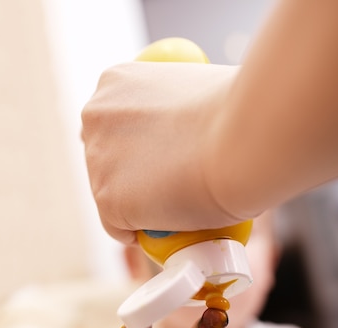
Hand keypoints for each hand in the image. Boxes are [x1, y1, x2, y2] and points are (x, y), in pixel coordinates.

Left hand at [82, 62, 240, 244]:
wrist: (243, 144)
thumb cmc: (240, 116)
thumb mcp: (197, 92)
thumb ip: (175, 111)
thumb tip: (187, 134)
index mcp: (115, 84)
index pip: (113, 127)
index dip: (137, 151)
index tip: (159, 165)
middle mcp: (94, 118)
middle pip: (106, 163)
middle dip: (134, 180)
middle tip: (170, 192)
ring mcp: (97, 161)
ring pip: (112, 199)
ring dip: (140, 208)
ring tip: (180, 206)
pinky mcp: (107, 201)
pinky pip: (120, 229)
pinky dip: (142, 234)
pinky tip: (169, 226)